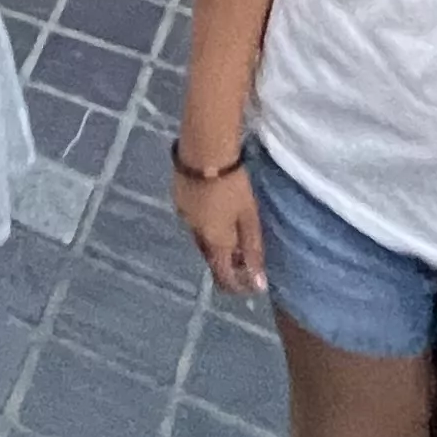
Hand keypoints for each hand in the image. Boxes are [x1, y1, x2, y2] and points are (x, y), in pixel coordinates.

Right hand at [172, 159, 266, 292]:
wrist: (203, 151)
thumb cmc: (233, 186)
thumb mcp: (249, 218)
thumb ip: (253, 250)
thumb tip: (258, 283)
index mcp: (215, 242)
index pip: (223, 275)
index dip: (237, 285)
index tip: (251, 285)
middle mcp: (196, 234)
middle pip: (211, 258)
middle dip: (228, 263)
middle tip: (246, 258)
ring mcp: (184, 216)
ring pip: (201, 239)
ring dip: (217, 243)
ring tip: (232, 233)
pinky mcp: (178, 199)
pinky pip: (194, 221)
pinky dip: (206, 224)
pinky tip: (215, 211)